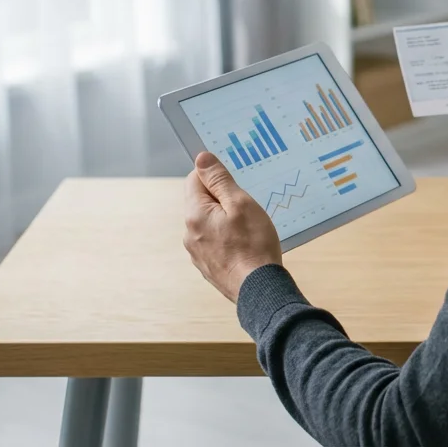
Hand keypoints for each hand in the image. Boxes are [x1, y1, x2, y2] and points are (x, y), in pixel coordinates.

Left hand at [183, 151, 282, 302]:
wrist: (258, 289)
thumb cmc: (253, 245)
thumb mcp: (241, 204)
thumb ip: (220, 180)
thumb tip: (202, 158)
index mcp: (195, 214)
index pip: (195, 179)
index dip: (216, 176)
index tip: (235, 183)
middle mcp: (189, 233)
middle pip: (201, 202)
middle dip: (222, 199)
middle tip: (246, 206)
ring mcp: (197, 252)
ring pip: (208, 222)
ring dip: (225, 219)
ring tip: (249, 228)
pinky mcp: (207, 266)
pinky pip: (214, 241)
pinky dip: (227, 238)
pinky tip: (245, 245)